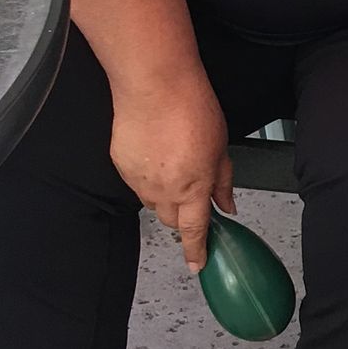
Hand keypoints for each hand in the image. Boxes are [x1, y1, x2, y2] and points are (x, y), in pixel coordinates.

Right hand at [108, 68, 234, 268]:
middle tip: (191, 194)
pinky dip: (147, 176)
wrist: (155, 84)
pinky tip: (154, 153)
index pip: (194, 231)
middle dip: (183, 216)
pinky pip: (135, 182)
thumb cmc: (192, 108)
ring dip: (164, 196)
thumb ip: (222, 181)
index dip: (196, 250)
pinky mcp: (120, 165)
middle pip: (171, 220)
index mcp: (193, 189)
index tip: (197, 263)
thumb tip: (227, 205)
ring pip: (152, 202)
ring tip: (173, 165)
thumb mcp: (221, 147)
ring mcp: (138, 180)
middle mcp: (164, 191)